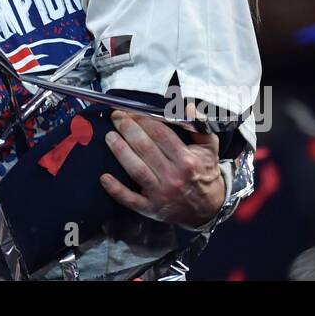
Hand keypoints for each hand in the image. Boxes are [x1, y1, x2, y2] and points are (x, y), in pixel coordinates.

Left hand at [100, 102, 225, 226]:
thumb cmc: (205, 172)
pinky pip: (130, 200)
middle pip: (145, 148)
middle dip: (128, 129)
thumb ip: (199, 125)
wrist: (208, 208)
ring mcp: (161, 194)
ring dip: (120, 151)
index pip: (160, 134)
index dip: (143, 119)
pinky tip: (104, 177)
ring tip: (109, 136)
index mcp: (187, 160)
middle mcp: (174, 177)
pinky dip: (116, 190)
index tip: (131, 111)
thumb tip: (186, 107)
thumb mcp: (210, 147)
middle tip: (116, 118)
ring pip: (136, 170)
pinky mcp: (151, 208)